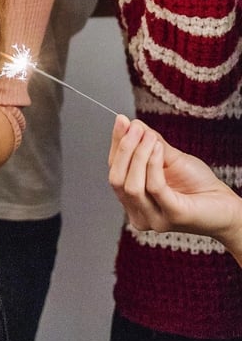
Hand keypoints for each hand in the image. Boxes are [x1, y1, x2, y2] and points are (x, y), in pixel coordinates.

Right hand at [108, 115, 241, 257]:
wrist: (226, 204)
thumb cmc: (198, 184)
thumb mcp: (168, 158)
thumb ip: (148, 144)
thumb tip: (131, 124)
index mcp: (133, 202)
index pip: (115, 171)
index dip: (116, 144)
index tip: (121, 121)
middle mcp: (139, 215)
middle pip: (117, 179)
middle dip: (124, 149)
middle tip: (134, 127)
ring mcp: (155, 219)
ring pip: (132, 185)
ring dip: (139, 154)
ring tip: (151, 137)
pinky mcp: (173, 216)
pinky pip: (154, 186)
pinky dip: (153, 163)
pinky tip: (159, 148)